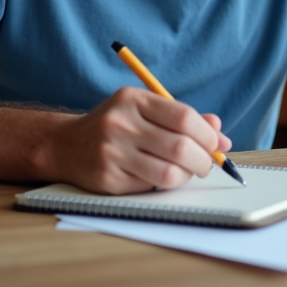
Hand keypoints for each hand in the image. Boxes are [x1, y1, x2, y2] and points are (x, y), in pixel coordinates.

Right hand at [49, 87, 232, 193]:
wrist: (65, 144)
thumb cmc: (116, 125)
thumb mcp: (145, 109)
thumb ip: (183, 118)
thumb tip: (221, 136)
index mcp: (133, 100)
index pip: (184, 118)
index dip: (207, 134)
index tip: (214, 143)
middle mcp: (120, 124)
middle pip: (180, 147)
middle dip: (203, 160)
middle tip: (206, 163)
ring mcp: (112, 153)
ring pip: (169, 173)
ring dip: (187, 176)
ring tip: (186, 171)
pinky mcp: (108, 179)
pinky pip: (151, 187)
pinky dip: (165, 184)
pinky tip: (161, 176)